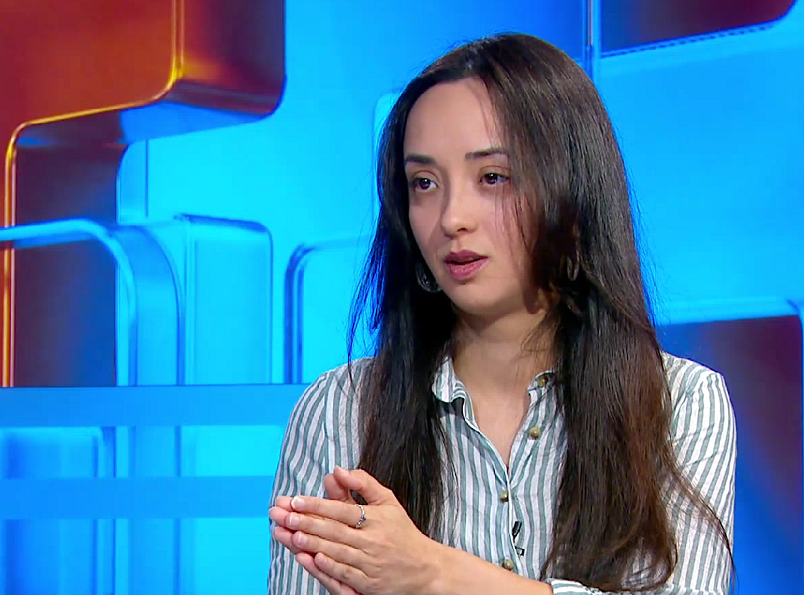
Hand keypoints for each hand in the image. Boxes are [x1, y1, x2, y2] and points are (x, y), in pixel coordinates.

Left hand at [271, 467, 441, 594]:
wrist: (426, 569)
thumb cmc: (402, 532)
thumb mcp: (388, 501)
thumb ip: (363, 482)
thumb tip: (337, 469)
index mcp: (377, 518)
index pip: (342, 509)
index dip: (318, 504)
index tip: (295, 499)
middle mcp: (373, 540)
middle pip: (335, 530)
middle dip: (307, 522)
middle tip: (283, 516)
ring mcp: (371, 563)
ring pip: (336, 552)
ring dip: (312, 543)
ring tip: (291, 535)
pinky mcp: (369, 584)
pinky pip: (346, 574)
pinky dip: (328, 567)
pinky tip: (312, 558)